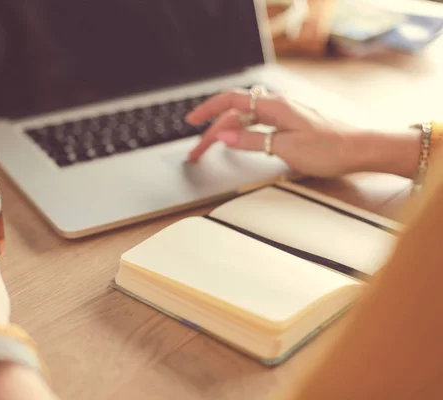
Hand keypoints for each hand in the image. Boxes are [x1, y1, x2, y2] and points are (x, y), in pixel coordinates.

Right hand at [186, 89, 362, 177]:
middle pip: (236, 114)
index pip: (232, 101)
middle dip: (212, 131)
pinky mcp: (290, 124)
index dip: (208, 109)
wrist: (363, 149)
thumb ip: (252, 140)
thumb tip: (223, 135)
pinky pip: (258, 125)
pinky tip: (237, 141)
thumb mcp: (287, 148)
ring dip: (226, 133)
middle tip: (196, 152)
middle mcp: (278, 106)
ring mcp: (284, 115)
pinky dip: (241, 133)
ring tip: (210, 148)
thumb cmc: (331, 148)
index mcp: (275, 106)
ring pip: (246, 120)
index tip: (190, 121)